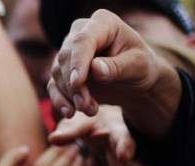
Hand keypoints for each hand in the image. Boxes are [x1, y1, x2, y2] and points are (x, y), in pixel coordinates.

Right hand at [47, 9, 180, 137]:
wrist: (134, 82)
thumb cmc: (141, 68)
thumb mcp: (138, 67)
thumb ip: (118, 67)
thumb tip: (95, 68)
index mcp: (103, 23)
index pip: (83, 40)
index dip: (78, 61)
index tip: (78, 83)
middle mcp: (81, 33)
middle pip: (66, 58)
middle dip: (75, 85)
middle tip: (89, 107)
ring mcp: (69, 51)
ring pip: (58, 74)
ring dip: (71, 96)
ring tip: (91, 110)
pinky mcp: (62, 70)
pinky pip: (53, 85)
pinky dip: (60, 100)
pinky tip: (70, 113)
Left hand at [50, 106, 152, 165]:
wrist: (95, 130)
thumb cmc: (87, 126)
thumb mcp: (77, 125)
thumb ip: (68, 133)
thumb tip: (53, 138)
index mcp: (116, 134)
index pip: (123, 139)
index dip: (124, 146)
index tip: (123, 155)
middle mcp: (127, 153)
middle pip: (136, 163)